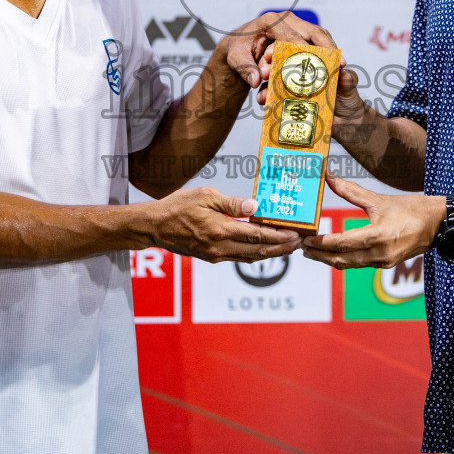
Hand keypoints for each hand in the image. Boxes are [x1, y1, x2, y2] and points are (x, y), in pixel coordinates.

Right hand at [149, 186, 300, 262]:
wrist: (154, 226)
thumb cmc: (177, 206)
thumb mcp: (204, 196)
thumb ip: (232, 203)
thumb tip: (255, 207)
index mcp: (219, 230)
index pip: (257, 235)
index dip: (279, 237)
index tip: (295, 235)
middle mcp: (219, 247)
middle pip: (258, 251)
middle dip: (281, 248)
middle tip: (299, 243)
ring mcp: (215, 255)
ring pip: (250, 257)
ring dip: (271, 253)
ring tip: (288, 248)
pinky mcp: (211, 257)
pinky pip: (239, 258)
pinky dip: (255, 254)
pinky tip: (264, 248)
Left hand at [221, 11, 352, 95]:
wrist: (239, 43)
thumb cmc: (238, 50)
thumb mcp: (236, 59)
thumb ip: (245, 69)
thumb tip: (255, 81)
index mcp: (270, 22)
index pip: (293, 36)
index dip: (307, 51)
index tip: (318, 64)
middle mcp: (285, 19)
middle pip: (313, 31)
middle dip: (328, 48)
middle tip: (341, 63)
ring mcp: (295, 23)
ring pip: (320, 33)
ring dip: (331, 49)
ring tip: (342, 65)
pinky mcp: (300, 30)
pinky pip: (319, 38)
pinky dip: (328, 49)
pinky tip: (335, 63)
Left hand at [300, 174, 443, 269]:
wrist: (438, 223)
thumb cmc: (411, 209)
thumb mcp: (380, 199)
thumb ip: (352, 191)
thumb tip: (330, 178)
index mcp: (377, 236)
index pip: (340, 243)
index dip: (320, 242)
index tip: (305, 238)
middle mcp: (379, 254)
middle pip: (340, 259)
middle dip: (319, 255)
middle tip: (301, 248)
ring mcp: (384, 262)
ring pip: (349, 264)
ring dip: (329, 259)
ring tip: (313, 252)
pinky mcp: (387, 264)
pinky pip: (359, 264)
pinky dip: (344, 259)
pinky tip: (334, 253)